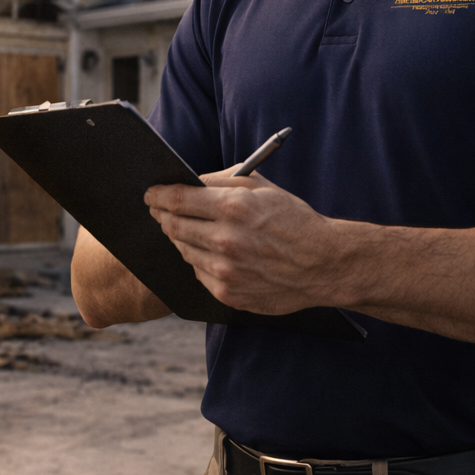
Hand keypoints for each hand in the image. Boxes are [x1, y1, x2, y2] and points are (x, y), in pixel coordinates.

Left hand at [144, 168, 340, 314]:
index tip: (151, 194)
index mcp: (233, 208)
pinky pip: (199, 272)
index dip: (158, 196)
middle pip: (173, 226)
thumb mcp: (260, 187)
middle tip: (160, 211)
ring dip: (180, 238)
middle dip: (163, 216)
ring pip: (183, 250)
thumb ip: (221, 181)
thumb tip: (188, 181)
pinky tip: (210, 252)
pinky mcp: (228, 293)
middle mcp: (225, 241)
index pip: (177, 200)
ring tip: (186, 229)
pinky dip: (199, 260)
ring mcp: (225, 271)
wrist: (323, 264)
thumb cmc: (294, 220)